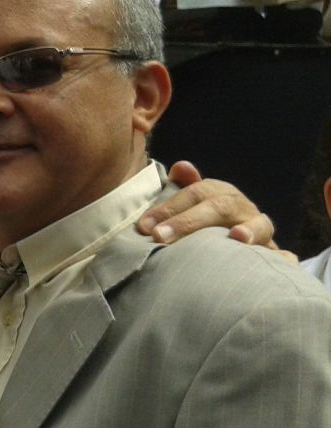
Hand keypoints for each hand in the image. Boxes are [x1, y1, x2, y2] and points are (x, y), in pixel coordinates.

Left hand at [136, 160, 284, 252]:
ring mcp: (260, 229)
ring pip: (260, 224)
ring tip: (236, 238)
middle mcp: (242, 208)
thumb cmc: (203, 226)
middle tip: (159, 237)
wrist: (235, 247)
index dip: (169, 208)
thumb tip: (181, 167)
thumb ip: (184, 188)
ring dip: (250, 230)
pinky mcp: (272, 253)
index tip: (144, 226)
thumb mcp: (192, 205)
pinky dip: (282, 258)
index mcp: (220, 193)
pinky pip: (282, 256)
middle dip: (188, 221)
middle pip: (220, 207)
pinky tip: (277, 260)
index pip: (195, 193)